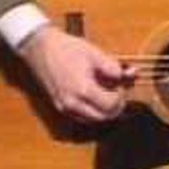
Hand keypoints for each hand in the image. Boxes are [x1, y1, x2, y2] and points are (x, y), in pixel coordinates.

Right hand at [19, 25, 134, 122]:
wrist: (39, 48)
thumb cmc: (65, 48)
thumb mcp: (94, 53)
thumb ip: (113, 67)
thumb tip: (128, 75)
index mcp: (84, 90)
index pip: (112, 106)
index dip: (121, 96)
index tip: (120, 85)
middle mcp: (73, 104)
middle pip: (104, 117)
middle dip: (114, 106)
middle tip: (115, 90)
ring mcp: (65, 108)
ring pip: (93, 120)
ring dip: (103, 110)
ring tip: (103, 91)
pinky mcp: (59, 107)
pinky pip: (81, 117)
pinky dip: (91, 111)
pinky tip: (92, 96)